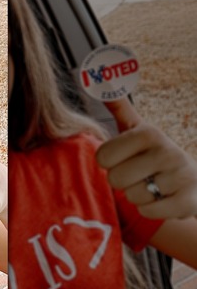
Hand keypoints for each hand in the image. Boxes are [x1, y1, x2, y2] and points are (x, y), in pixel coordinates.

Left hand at [96, 98, 196, 218]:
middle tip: (137, 174)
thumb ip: (118, 106)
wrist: (193, 180)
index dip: (108, 162)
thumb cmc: (152, 154)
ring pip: (132, 197)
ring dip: (137, 195)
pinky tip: (161, 198)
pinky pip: (148, 211)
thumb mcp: (137, 128)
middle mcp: (167, 151)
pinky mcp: (188, 201)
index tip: (123, 158)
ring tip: (151, 185)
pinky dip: (149, 209)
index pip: (103, 156)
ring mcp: (181, 176)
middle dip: (122, 181)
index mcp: (149, 132)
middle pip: (115, 179)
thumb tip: (100, 77)